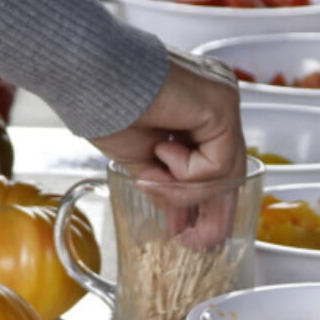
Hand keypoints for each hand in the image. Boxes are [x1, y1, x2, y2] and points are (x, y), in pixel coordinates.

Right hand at [91, 47, 246, 247]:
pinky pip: (218, 163)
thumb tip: (179, 222)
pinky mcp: (221, 104)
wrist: (89, 77)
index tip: (191, 236)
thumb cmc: (104, 106)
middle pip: (230, 172)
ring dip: (185, 191)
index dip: (205, 206)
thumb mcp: (143, 162)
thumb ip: (168, 188)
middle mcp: (217, 102)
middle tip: (194, 242)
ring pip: (226, 173)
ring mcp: (223, 101)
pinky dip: (187, 171)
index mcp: (198, 111)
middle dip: (212, 214)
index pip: (216, 167)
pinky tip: (161, 150)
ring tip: (151, 181)